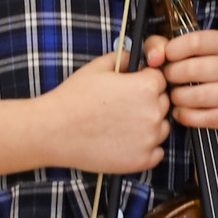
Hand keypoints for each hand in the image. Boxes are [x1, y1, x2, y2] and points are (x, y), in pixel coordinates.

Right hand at [41, 51, 170, 173]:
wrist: (54, 130)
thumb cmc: (74, 97)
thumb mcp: (99, 66)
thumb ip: (124, 57)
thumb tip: (136, 57)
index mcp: (146, 87)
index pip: (160, 79)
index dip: (145, 80)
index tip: (131, 87)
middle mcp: (153, 113)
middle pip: (163, 102)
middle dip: (148, 101)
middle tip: (123, 106)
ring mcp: (149, 139)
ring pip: (162, 127)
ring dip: (149, 125)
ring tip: (122, 124)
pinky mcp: (141, 161)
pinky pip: (157, 152)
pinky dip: (146, 148)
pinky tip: (126, 141)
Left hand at [147, 29, 217, 135]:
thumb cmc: (195, 70)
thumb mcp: (178, 50)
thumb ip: (159, 45)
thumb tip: (155, 58)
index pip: (196, 41)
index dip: (174, 50)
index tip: (165, 58)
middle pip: (196, 69)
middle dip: (173, 76)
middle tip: (167, 80)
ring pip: (201, 96)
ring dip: (179, 98)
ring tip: (174, 96)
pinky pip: (209, 118)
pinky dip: (188, 117)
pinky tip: (181, 112)